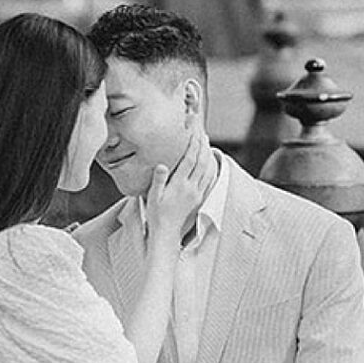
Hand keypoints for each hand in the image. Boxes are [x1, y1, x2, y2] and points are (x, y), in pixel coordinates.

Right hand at [144, 130, 210, 251]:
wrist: (166, 233)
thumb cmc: (157, 214)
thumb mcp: (153, 197)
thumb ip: (158, 180)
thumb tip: (162, 165)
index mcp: (179, 185)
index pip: (189, 160)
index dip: (192, 143)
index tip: (193, 130)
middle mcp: (191, 188)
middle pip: (201, 161)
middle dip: (201, 143)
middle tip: (201, 129)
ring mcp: (197, 193)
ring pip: (207, 169)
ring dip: (207, 153)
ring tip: (205, 140)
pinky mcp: (199, 198)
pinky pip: (209, 179)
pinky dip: (211, 166)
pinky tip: (209, 160)